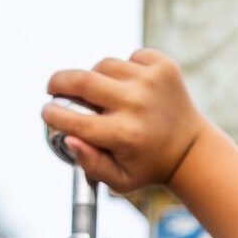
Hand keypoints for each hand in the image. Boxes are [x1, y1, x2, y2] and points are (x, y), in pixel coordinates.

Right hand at [41, 49, 203, 195]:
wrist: (191, 149)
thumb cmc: (148, 165)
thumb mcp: (120, 179)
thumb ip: (91, 163)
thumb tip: (68, 137)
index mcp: (124, 134)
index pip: (75, 119)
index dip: (53, 114)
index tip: (46, 111)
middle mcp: (136, 104)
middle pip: (82, 80)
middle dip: (58, 82)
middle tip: (52, 88)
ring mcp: (150, 80)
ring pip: (103, 65)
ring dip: (95, 77)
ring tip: (100, 94)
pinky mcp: (162, 65)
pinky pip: (128, 58)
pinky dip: (124, 70)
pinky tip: (131, 87)